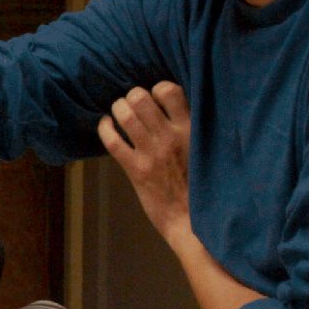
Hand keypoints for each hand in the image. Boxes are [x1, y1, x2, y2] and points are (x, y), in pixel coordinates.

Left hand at [99, 82, 193, 244]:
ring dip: (118, 108)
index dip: (158, 88)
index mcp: (191, 130)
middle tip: (133, 104)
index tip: (156, 97)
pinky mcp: (136, 170)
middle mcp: (170, 137)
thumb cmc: (200, 185)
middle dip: (132, 96)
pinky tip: (106, 125)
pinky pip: (112, 141)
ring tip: (119, 112)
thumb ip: (191, 129)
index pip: (170, 90)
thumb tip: (177, 107)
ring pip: (125, 115)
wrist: (192, 221)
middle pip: (141, 97)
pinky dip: (104, 128)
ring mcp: (151, 153)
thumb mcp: (205, 150)